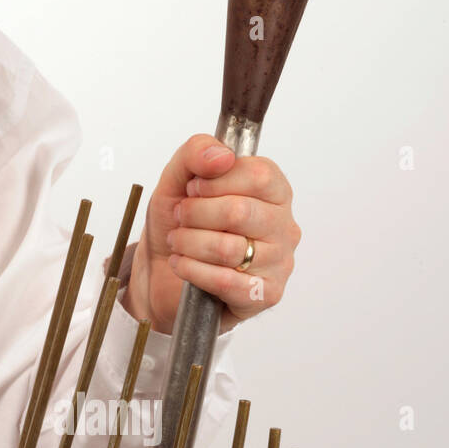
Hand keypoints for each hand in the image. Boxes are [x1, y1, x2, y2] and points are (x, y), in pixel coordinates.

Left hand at [122, 134, 300, 333]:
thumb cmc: (181, 226)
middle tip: (179, 218)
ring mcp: (279, 263)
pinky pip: (224, 281)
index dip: (215, 181)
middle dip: (195, 214)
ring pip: (228, 248)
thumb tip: (221, 156)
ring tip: (177, 242)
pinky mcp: (265, 295)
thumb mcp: (178, 180)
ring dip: (189, 243)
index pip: (258, 175)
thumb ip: (196, 153)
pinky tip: (181, 265)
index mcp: (274, 192)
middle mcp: (284, 226)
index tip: (193, 189)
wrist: (164, 275)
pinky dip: (192, 270)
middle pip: (239, 211)